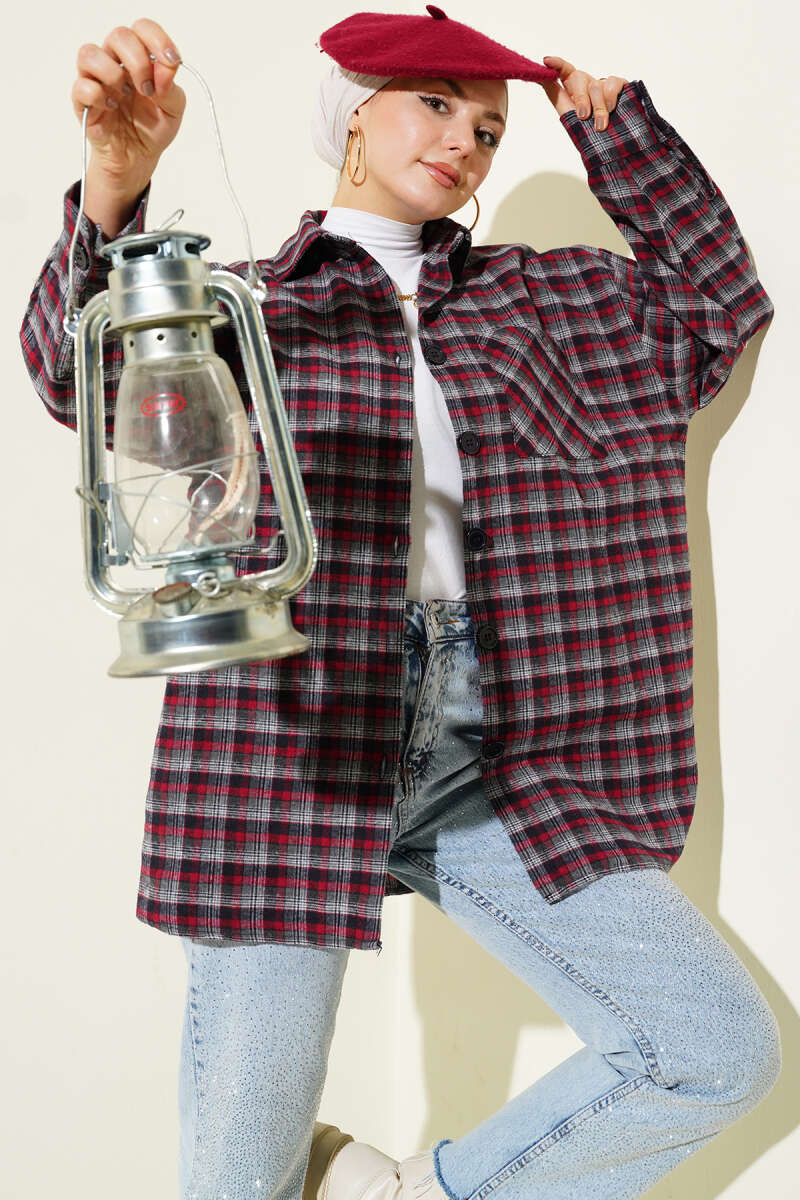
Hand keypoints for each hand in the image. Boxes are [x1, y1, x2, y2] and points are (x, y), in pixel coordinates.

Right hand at [71, 16, 184, 199]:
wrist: (138, 157)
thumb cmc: (152, 128)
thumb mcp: (174, 109)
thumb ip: (172, 87)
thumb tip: (165, 69)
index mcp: (139, 57)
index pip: (142, 29)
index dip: (157, 39)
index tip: (171, 61)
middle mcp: (115, 61)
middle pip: (118, 36)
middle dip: (139, 61)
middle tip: (148, 90)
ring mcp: (96, 79)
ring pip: (90, 53)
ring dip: (113, 74)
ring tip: (125, 96)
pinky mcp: (83, 100)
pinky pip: (82, 86)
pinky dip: (99, 97)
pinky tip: (111, 108)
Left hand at [539, 56, 628, 130]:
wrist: (609, 147)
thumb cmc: (587, 133)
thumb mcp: (567, 113)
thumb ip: (554, 93)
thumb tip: (541, 77)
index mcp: (573, 89)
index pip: (564, 70)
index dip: (556, 64)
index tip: (546, 61)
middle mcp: (587, 84)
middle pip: (578, 77)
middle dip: (581, 99)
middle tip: (583, 117)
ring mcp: (603, 84)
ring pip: (596, 85)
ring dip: (598, 108)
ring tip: (600, 126)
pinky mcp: (619, 86)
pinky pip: (612, 83)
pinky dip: (610, 98)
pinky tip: (612, 110)